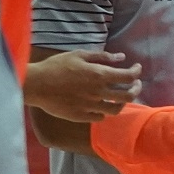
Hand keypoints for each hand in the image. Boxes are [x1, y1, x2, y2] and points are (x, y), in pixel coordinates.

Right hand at [23, 50, 140, 121]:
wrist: (36, 85)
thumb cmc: (56, 66)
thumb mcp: (79, 55)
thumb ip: (101, 57)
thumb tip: (121, 57)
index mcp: (100, 75)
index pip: (129, 76)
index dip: (137, 72)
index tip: (137, 68)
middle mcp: (99, 93)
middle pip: (128, 96)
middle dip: (136, 88)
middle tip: (135, 84)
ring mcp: (91, 106)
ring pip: (116, 109)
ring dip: (122, 102)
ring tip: (120, 97)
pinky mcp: (82, 116)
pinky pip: (100, 117)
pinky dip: (104, 111)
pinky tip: (102, 106)